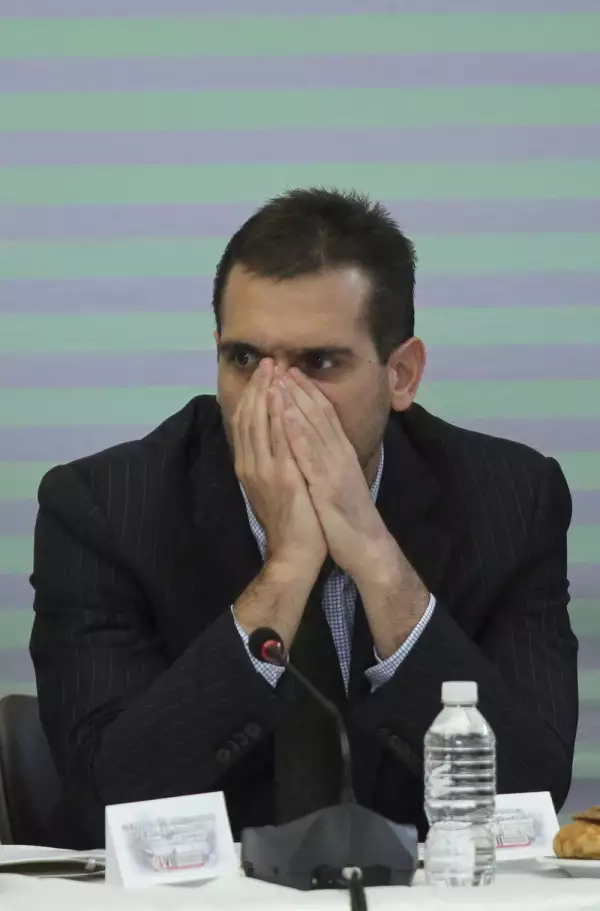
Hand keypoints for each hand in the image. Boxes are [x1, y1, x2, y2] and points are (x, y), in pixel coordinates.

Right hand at [231, 360, 326, 572]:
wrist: (293, 553)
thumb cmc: (288, 522)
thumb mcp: (270, 488)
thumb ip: (266, 464)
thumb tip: (267, 442)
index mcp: (248, 467)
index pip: (244, 423)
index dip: (252, 396)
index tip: (261, 374)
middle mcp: (251, 465)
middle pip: (249, 418)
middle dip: (258, 387)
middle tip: (267, 361)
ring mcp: (265, 470)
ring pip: (260, 423)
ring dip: (267, 394)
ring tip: (274, 369)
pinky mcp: (283, 477)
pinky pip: (279, 439)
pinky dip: (280, 415)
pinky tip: (285, 397)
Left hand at [278, 369, 390, 579]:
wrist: (366, 546)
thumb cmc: (349, 517)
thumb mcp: (338, 481)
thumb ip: (329, 461)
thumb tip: (314, 445)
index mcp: (342, 454)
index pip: (325, 415)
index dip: (308, 391)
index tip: (291, 371)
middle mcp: (340, 455)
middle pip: (319, 414)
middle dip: (299, 388)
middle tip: (281, 365)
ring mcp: (335, 469)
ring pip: (315, 429)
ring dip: (296, 403)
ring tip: (279, 380)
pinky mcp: (328, 487)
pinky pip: (310, 456)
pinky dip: (297, 434)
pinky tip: (285, 418)